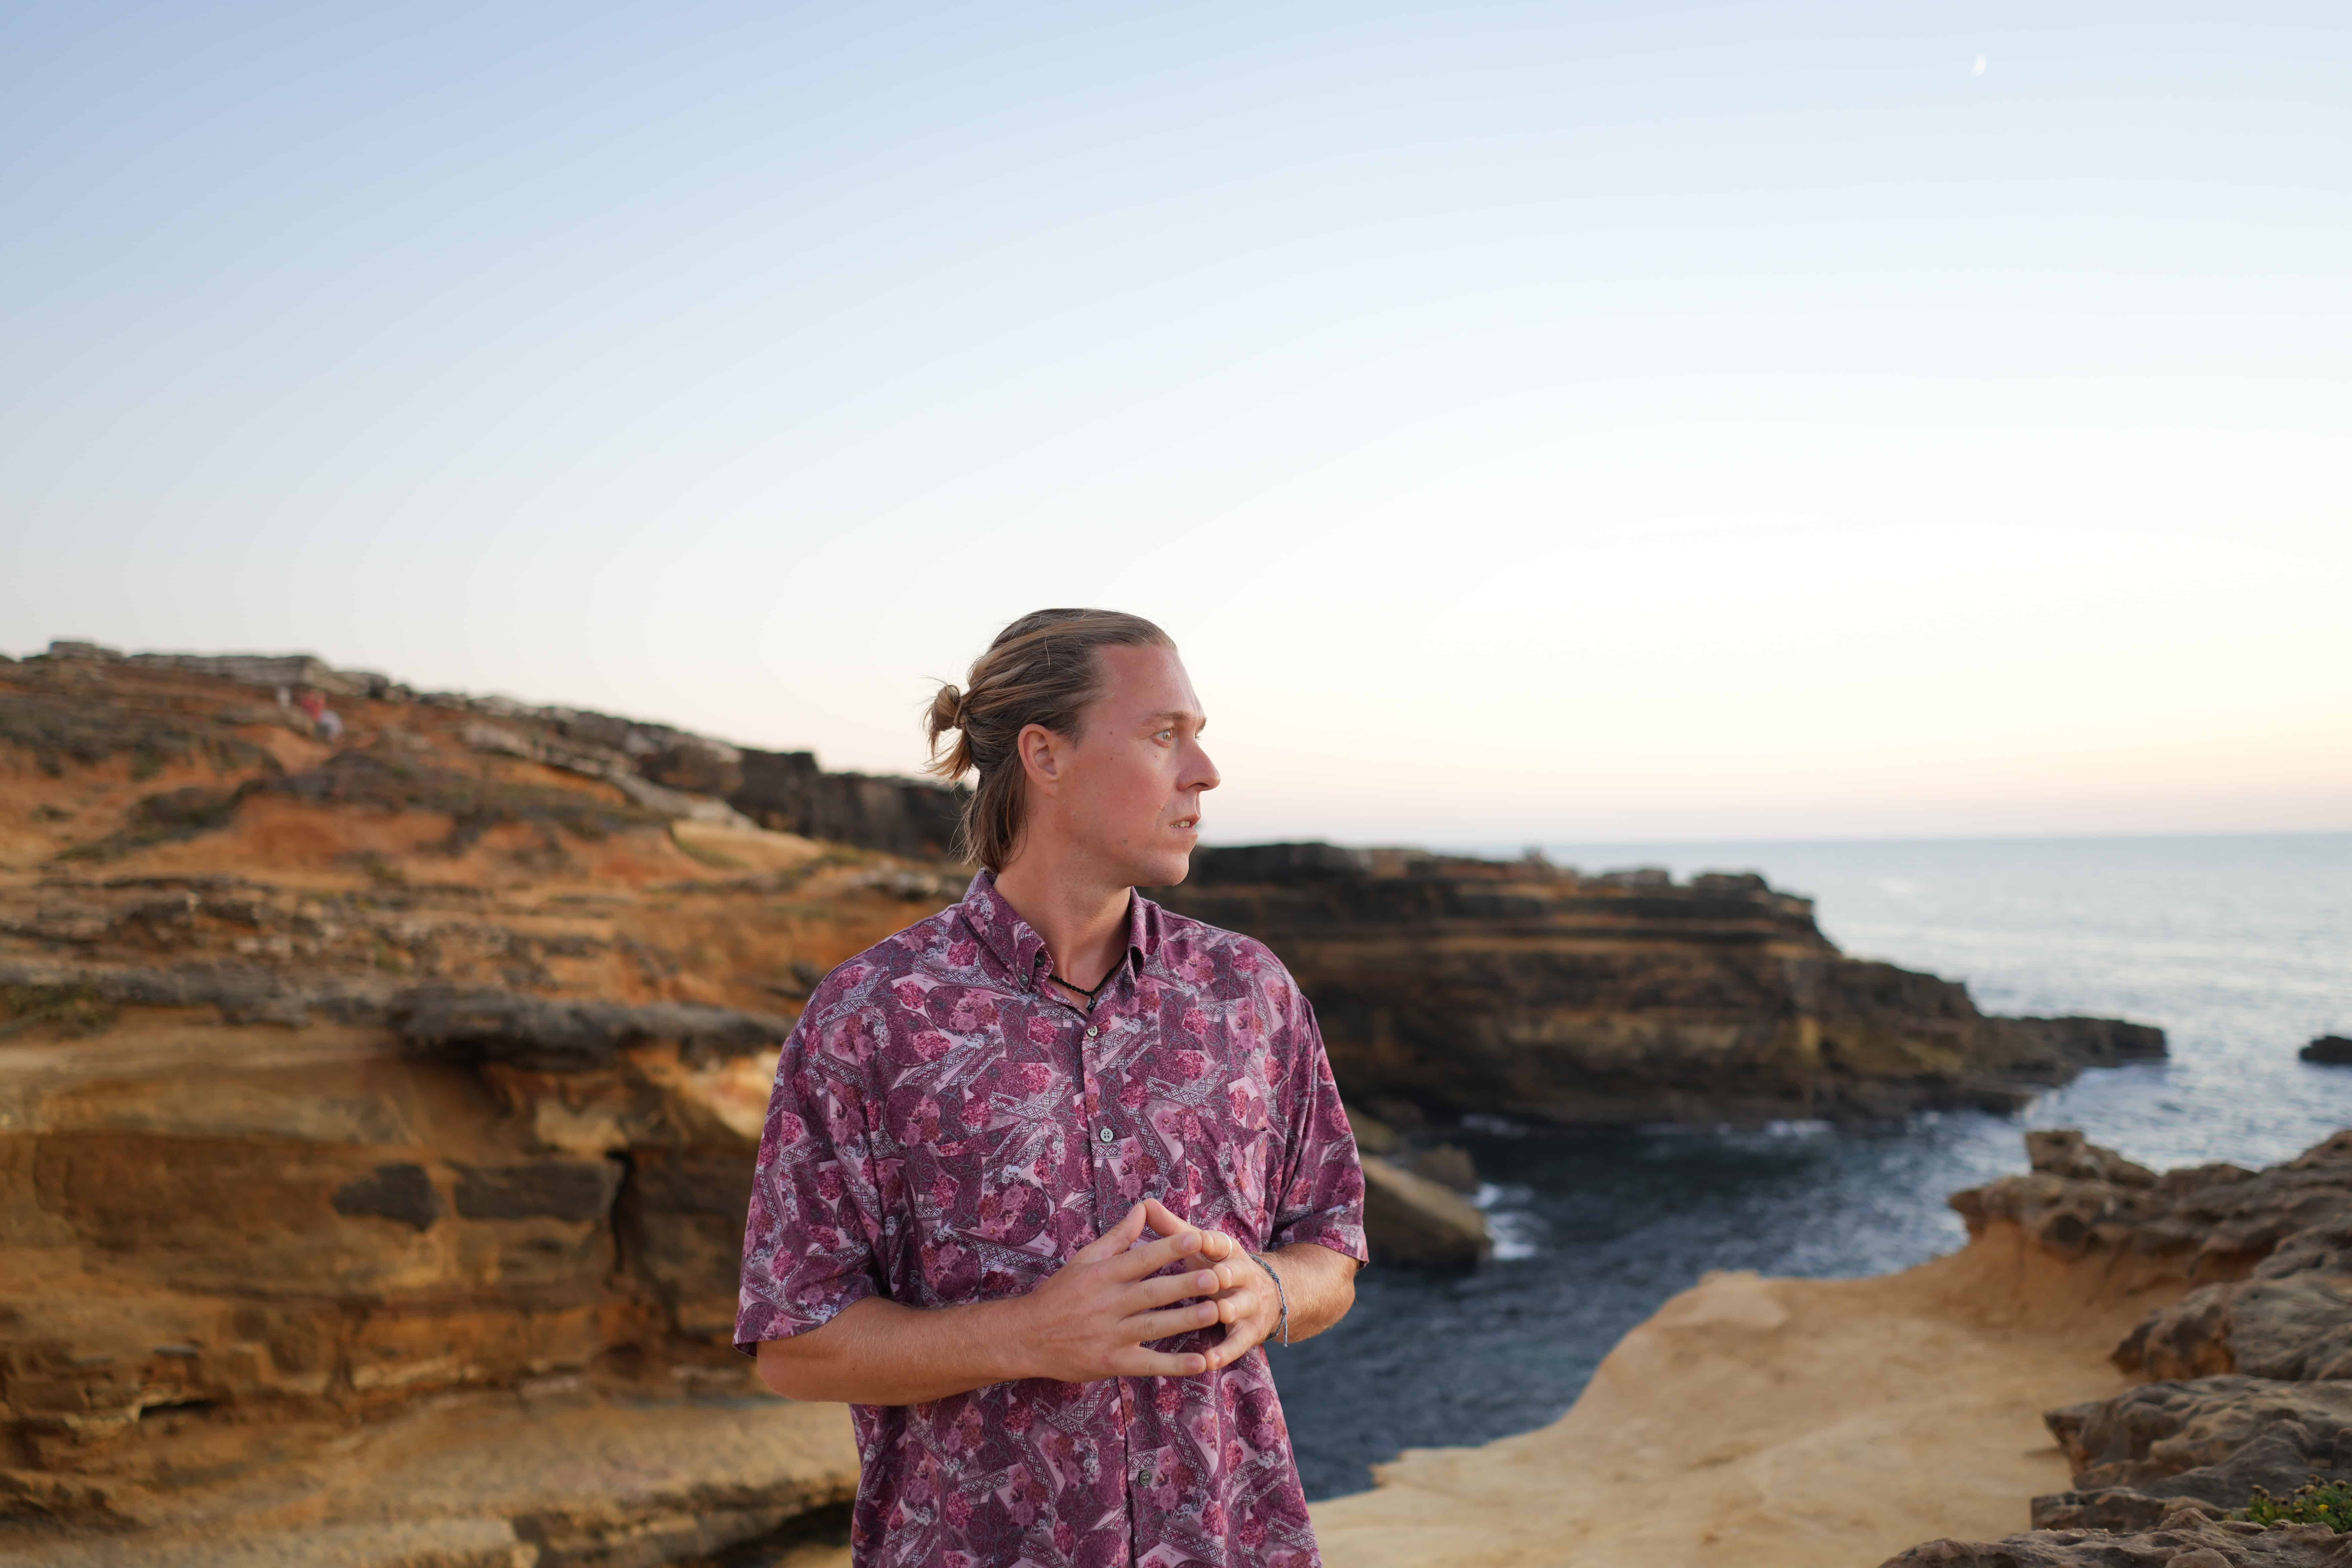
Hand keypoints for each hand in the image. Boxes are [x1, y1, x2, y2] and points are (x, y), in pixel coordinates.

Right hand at [1007, 1201, 1244, 1382]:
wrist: (1026, 1336)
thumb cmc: (1059, 1294)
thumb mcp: (1084, 1259)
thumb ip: (1118, 1237)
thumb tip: (1143, 1208)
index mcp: (1103, 1275)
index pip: (1141, 1259)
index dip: (1170, 1249)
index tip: (1197, 1238)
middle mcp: (1108, 1304)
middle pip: (1153, 1293)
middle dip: (1186, 1285)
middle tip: (1217, 1277)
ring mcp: (1111, 1335)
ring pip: (1155, 1327)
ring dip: (1186, 1321)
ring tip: (1217, 1311)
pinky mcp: (1112, 1362)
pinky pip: (1147, 1364)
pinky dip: (1174, 1365)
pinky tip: (1200, 1363)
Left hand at [1138, 1198, 1277, 1369]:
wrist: (1266, 1296)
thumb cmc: (1216, 1266)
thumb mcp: (1199, 1247)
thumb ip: (1172, 1229)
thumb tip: (1144, 1203)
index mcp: (1227, 1252)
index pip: (1219, 1243)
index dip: (1209, 1241)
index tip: (1198, 1238)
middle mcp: (1241, 1275)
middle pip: (1233, 1272)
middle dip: (1224, 1274)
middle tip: (1213, 1276)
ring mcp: (1247, 1304)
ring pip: (1238, 1306)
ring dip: (1229, 1309)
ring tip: (1219, 1312)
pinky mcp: (1248, 1332)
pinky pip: (1236, 1344)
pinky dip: (1224, 1352)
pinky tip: (1209, 1360)